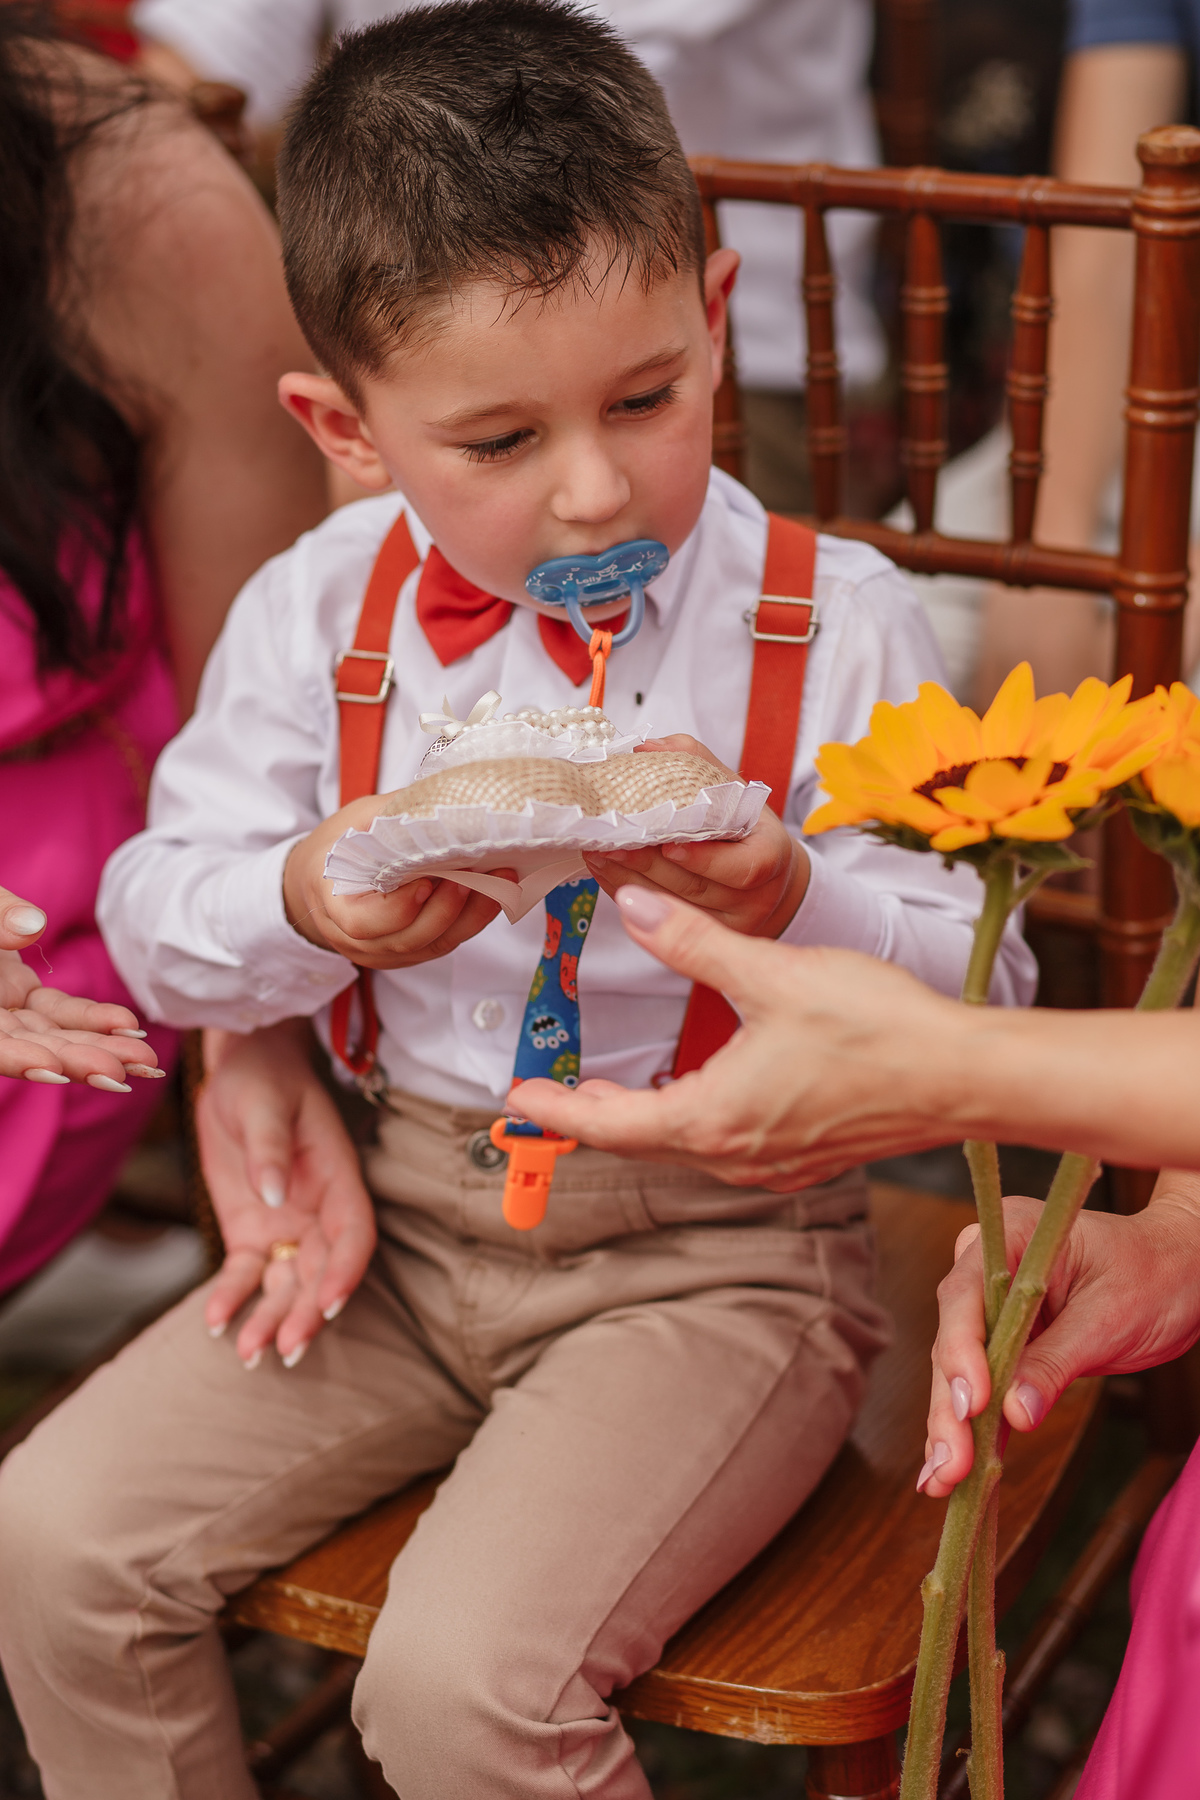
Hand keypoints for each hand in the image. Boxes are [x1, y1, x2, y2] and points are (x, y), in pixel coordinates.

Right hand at [0, 883, 160, 1086]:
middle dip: (77, 1061)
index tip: (54, 1071)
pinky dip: (93, 1019)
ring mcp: (0, 1009)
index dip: (16, 1058)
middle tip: (126, 1074)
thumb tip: (34, 926)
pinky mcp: (20, 995)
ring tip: (145, 1063)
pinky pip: (59, 1012)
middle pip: (27, 1048)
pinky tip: (130, 1029)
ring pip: (51, 1035)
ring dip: (98, 1047)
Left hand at [195, 1021, 376, 1365]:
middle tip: (286, 1349)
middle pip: (321, 1272)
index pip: (354, 1234)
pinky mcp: (250, 1231)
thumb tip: (272, 1195)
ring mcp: (285, 1224)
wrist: (242, 1068)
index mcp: (337, 1178)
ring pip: (286, 1283)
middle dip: (307, 1314)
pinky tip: (215, 1322)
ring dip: (272, 1319)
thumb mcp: (265, 1103)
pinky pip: (246, 1273)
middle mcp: (318, 1210)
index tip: (329, 1304)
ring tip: (250, 1354)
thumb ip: (269, 1147)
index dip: (346, 1272)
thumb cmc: (265, 1077)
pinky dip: (233, 1298)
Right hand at [283, 794, 513, 968]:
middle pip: (408, 939)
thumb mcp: (355, 820)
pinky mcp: (410, 953)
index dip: (400, 908)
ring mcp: (385, 952)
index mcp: (334, 907)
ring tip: (499, 880)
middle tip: (478, 874)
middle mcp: (358, 940)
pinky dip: (472, 920)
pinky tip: (494, 893)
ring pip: (433, 945)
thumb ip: (393, 814)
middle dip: (448, 909)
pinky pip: (444, 943)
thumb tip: (445, 794)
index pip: (364, 924)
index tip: (427, 881)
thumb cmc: (337, 847)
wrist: (321, 881)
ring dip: (471, 914)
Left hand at [513, 886, 969, 1186]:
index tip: (517, 1097)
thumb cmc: (876, 1028)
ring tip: (617, 1093)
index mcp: (715, 1118)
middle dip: (595, 1113)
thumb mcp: (770, 971)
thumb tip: (629, 905)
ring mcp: (775, 1164)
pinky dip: (695, 1122)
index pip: (609, 1124)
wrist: (965, 1077)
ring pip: (687, 1145)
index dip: (556, 1108)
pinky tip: (703, 1096)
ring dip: (646, 1118)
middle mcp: (737, 1156)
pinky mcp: (808, 1158)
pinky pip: (729, 1147)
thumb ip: (691, 941)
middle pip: (643, 1140)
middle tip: (557, 1090)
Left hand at [585, 736, 809, 937]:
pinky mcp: (702, 946)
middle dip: (646, 864)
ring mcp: (727, 927)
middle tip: (611, 840)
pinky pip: (657, 924)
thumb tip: (645, 748)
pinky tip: (603, 870)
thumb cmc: (744, 826)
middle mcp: (754, 898)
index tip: (668, 844)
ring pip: (671, 908)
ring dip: (627, 879)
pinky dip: (626, 893)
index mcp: (770, 856)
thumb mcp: (734, 788)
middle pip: (694, 887)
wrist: (766, 880)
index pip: (743, 868)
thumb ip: (694, 762)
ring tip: (596, 851)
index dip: (704, 859)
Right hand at [919, 1177, 1199, 1498]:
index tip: (971, 1403)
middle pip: (954, 1339)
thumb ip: (1056, 1361)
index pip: (966, 1295)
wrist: (1179, 1273)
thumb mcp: (1108, 1318)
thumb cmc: (1152, 1275)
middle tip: (949, 1462)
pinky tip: (954, 1470)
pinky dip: (974, 1430)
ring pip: (959, 1372)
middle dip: (951, 1405)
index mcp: (1009, 1236)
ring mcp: (992, 1308)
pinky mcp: (1006, 1345)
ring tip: (943, 1479)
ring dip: (952, 1427)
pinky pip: (985, 1388)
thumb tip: (1015, 1412)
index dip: (961, 1351)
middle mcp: (986, 1267)